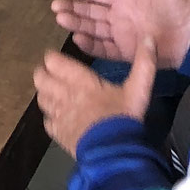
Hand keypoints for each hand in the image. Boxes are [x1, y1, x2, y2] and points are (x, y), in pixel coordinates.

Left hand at [34, 36, 156, 158]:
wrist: (112, 152)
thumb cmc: (123, 117)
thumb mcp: (138, 90)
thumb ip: (144, 64)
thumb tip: (149, 37)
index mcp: (80, 80)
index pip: (52, 61)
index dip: (53, 59)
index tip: (59, 60)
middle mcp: (63, 94)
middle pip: (40, 77)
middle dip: (45, 74)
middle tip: (54, 75)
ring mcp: (58, 115)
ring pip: (41, 98)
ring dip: (46, 94)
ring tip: (56, 95)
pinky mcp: (57, 133)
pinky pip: (47, 121)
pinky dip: (51, 118)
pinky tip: (61, 118)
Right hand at [51, 0, 189, 69]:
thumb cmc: (178, 5)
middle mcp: (120, 16)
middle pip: (90, 11)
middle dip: (72, 7)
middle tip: (54, 6)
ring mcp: (122, 35)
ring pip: (93, 29)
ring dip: (77, 24)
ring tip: (61, 19)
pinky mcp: (127, 53)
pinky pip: (105, 49)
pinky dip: (91, 45)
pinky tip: (77, 39)